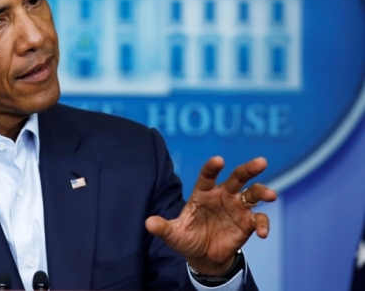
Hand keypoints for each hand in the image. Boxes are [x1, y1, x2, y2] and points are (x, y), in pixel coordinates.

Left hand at [145, 156, 276, 274]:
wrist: (203, 257)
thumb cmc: (187, 239)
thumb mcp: (174, 234)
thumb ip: (163, 228)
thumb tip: (148, 223)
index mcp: (203, 193)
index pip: (207, 176)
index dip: (212, 168)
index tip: (218, 160)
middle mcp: (222, 196)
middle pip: (237, 177)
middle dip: (249, 169)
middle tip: (261, 162)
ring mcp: (237, 207)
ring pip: (253, 193)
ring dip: (263, 191)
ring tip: (271, 195)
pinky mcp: (247, 223)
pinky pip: (259, 219)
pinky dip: (263, 224)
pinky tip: (261, 233)